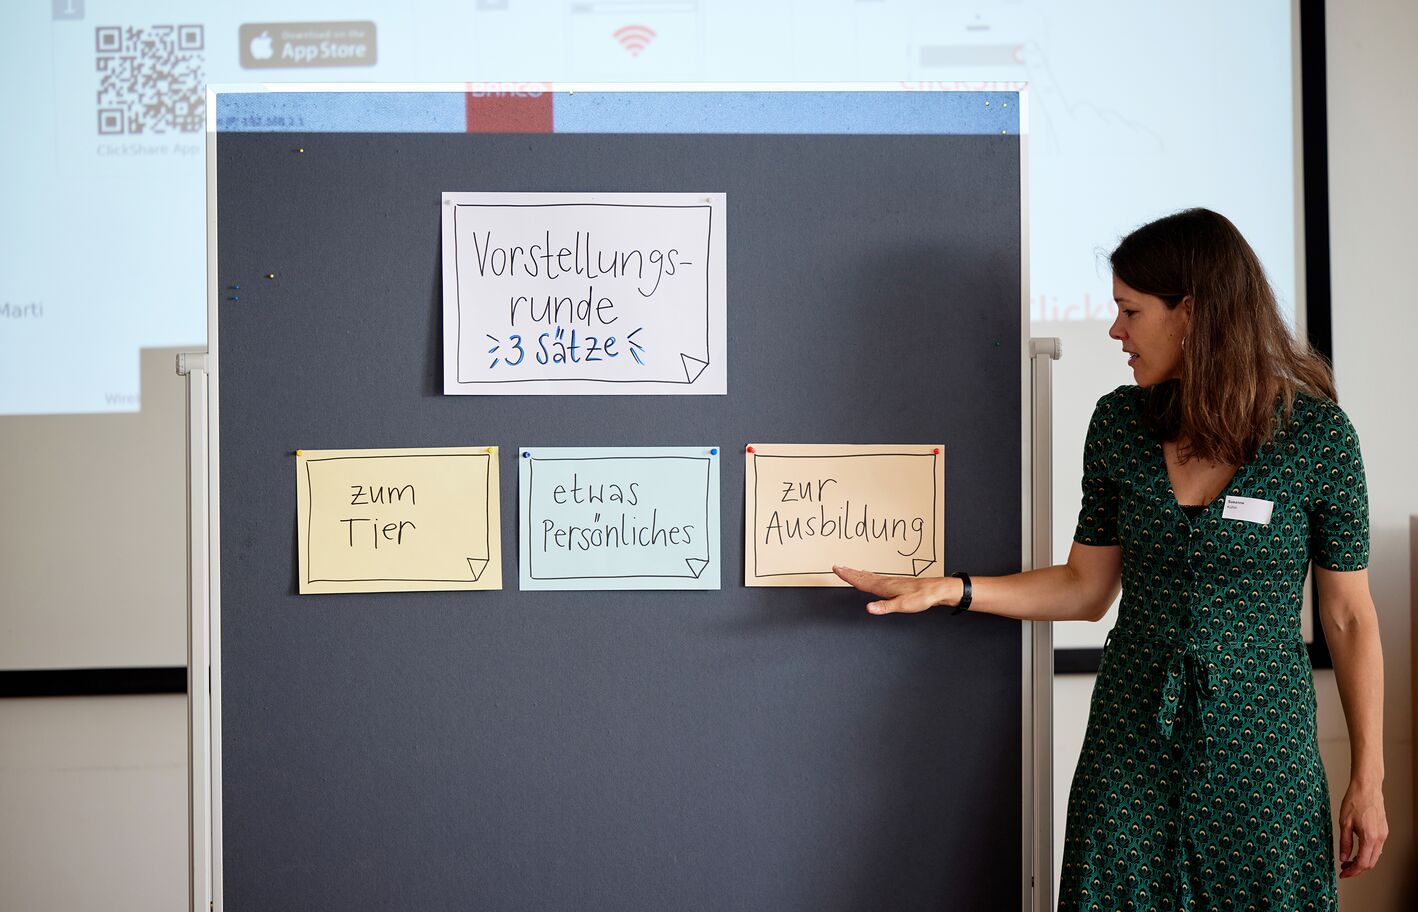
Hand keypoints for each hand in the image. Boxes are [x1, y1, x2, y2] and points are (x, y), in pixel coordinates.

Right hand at [832, 565, 951, 614]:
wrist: (935, 590)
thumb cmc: (921, 597)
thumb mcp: (902, 605)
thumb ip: (884, 607)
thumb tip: (868, 608)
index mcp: (883, 587)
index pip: (861, 581)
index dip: (848, 576)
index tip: (836, 569)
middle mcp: (884, 582)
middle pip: (862, 576)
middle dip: (849, 572)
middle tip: (837, 566)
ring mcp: (890, 581)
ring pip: (868, 576)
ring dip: (857, 573)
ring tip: (848, 569)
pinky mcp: (895, 583)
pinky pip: (875, 578)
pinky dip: (868, 576)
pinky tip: (869, 576)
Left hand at [1337, 780, 1386, 877]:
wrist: (1367, 787)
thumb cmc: (1355, 801)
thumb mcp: (1344, 822)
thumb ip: (1345, 842)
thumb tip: (1343, 858)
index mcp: (1370, 837)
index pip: (1363, 863)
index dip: (1352, 872)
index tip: (1343, 874)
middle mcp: (1380, 838)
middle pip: (1371, 863)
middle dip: (1357, 869)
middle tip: (1344, 869)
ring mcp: (1384, 835)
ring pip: (1375, 856)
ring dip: (1362, 862)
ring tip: (1348, 861)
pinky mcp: (1384, 831)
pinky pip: (1377, 848)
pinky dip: (1367, 854)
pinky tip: (1357, 851)